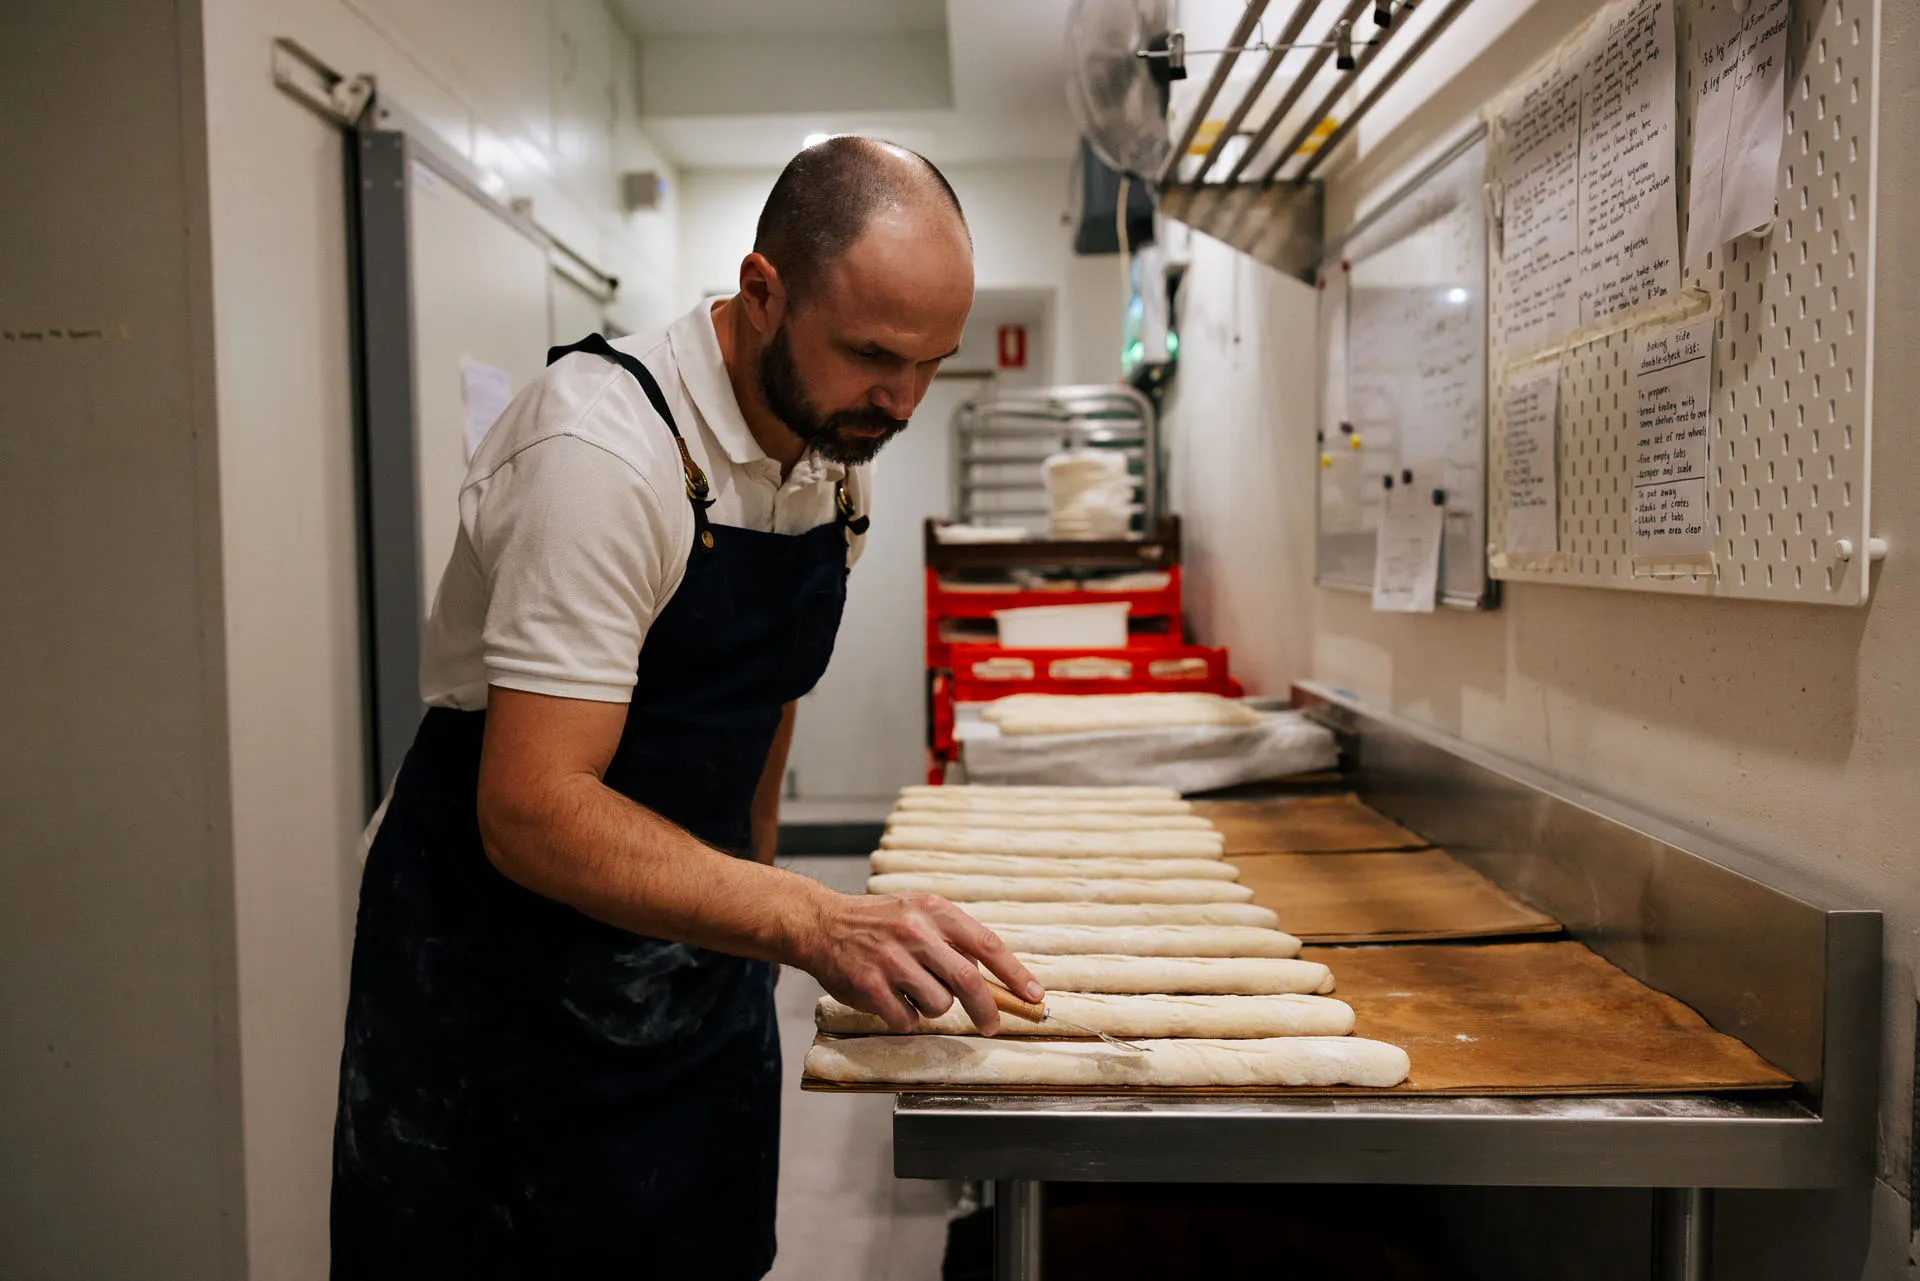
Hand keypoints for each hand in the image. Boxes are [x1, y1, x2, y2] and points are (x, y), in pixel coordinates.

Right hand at [798, 892, 1043, 1034]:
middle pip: (968, 980)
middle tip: (991, 1025)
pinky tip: (891, 1000)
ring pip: (938, 1004)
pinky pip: (906, 1019)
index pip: (987, 943)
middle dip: (987, 1009)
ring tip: (914, 992)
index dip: (1015, 973)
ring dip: (934, 1007)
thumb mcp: (919, 913)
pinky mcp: (869, 986)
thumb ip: (953, 939)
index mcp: (934, 911)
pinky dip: (905, 1018)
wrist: (822, 924)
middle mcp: (915, 932)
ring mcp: (891, 960)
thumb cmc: (879, 922)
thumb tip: (995, 978)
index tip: (1033, 996)